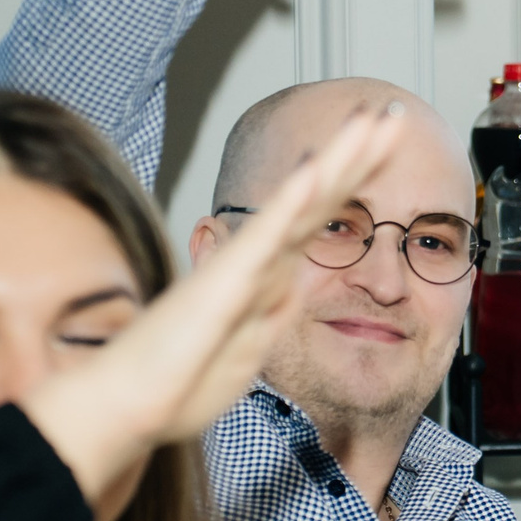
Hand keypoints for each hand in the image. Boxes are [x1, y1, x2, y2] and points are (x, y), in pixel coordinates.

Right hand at [23, 106, 405, 511]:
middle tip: (392, 113)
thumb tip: (295, 285)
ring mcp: (243, 267)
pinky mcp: (225, 284)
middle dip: (358, 153)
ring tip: (369, 121)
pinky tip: (316, 170)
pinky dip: (292, 202)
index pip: (321, 217)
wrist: (127, 407)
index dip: (353, 180)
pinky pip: (267, 238)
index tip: (384, 145)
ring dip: (337, 160)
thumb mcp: (247, 352)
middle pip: (320, 197)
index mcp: (268, 277)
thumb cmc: (175, 384)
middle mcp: (259, 262)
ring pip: (301, 203)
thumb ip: (271, 315)